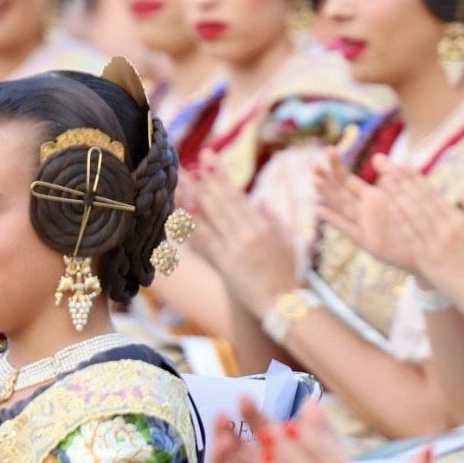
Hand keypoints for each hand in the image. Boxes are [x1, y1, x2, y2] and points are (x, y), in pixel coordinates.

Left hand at [189, 155, 300, 316]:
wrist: (281, 303)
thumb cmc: (287, 272)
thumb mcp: (287, 241)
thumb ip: (274, 219)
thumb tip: (261, 201)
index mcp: (263, 226)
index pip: (236, 195)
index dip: (219, 176)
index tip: (208, 158)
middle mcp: (247, 234)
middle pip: (218, 202)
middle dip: (201, 181)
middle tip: (185, 163)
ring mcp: (233, 249)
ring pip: (207, 218)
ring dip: (189, 199)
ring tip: (176, 182)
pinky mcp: (222, 264)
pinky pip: (202, 241)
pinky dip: (189, 226)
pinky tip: (175, 214)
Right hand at [315, 150, 415, 270]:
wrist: (425, 250)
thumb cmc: (412, 223)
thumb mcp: (400, 195)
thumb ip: (389, 176)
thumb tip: (377, 156)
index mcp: (370, 197)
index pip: (347, 179)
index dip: (337, 165)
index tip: (329, 149)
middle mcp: (362, 210)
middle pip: (339, 191)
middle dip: (326, 177)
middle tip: (314, 164)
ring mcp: (362, 225)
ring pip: (341, 206)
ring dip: (328, 194)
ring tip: (316, 180)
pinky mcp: (367, 240)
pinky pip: (348, 228)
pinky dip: (335, 220)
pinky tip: (322, 211)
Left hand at [382, 160, 463, 305]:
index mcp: (461, 221)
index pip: (433, 194)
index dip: (416, 178)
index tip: (403, 164)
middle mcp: (449, 229)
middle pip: (422, 200)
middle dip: (403, 181)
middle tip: (387, 165)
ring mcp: (438, 244)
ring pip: (415, 215)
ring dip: (399, 196)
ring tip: (384, 180)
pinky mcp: (429, 259)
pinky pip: (412, 237)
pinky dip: (401, 221)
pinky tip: (391, 208)